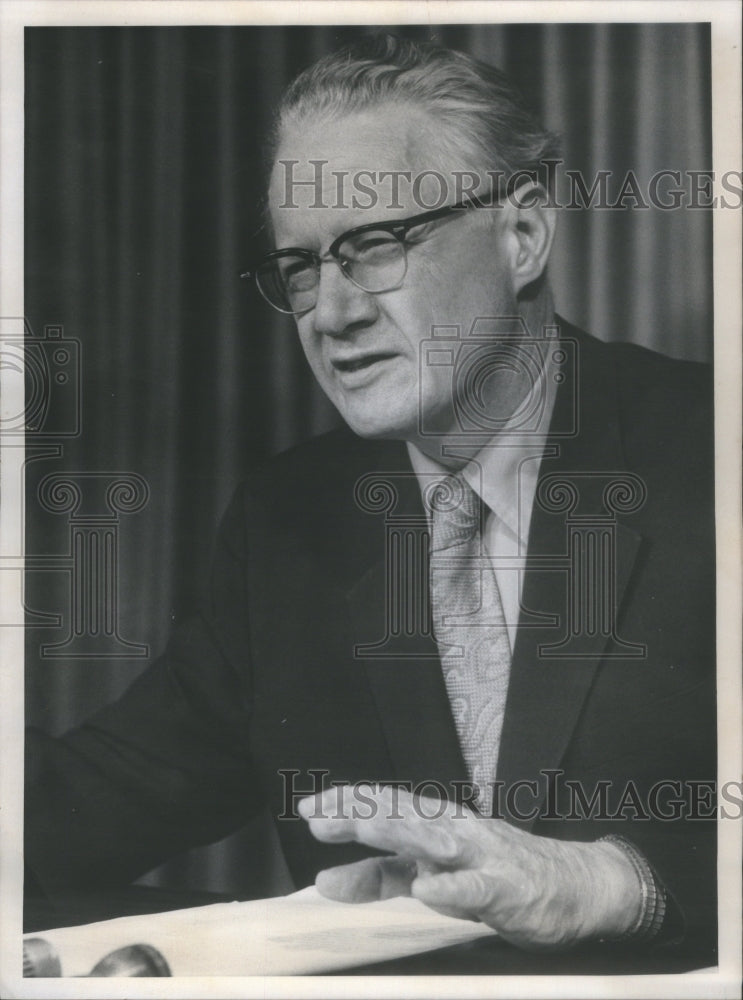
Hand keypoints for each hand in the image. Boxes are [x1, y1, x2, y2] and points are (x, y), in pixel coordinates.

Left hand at [298, 785, 641, 950]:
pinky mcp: (507, 888)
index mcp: (436, 825)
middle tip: (320, 815)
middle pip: (404, 815)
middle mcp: (456, 831)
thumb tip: (325, 881)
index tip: (308, 809)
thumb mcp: (432, 876)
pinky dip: (452, 887)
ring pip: (436, 839)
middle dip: (362, 812)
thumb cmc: (495, 876)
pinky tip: (428, 888)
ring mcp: (482, 856)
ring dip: (400, 832)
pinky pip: (476, 888)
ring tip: (364, 827)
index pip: (386, 808)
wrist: (575, 886)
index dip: (348, 806)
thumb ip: (381, 878)